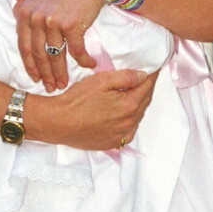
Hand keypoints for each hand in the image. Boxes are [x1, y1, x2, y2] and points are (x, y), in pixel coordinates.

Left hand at [14, 0, 104, 92]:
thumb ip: (30, 10)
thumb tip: (26, 30)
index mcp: (24, 10)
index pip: (24, 45)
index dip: (30, 65)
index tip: (36, 78)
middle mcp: (34, 16)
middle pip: (38, 54)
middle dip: (44, 74)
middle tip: (51, 88)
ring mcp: (51, 21)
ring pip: (55, 56)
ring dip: (61, 73)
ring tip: (64, 84)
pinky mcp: (71, 25)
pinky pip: (77, 50)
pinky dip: (84, 60)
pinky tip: (90, 65)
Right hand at [30, 68, 156, 151]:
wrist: (57, 123)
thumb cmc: (77, 100)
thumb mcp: (101, 81)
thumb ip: (125, 77)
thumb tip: (143, 75)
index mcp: (129, 105)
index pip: (147, 87)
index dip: (151, 75)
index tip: (155, 68)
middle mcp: (129, 122)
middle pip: (144, 102)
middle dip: (146, 88)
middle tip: (145, 78)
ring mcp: (121, 135)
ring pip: (137, 117)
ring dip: (138, 104)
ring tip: (133, 93)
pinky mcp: (112, 143)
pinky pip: (128, 131)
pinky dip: (130, 120)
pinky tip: (125, 114)